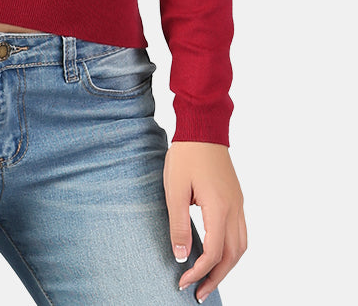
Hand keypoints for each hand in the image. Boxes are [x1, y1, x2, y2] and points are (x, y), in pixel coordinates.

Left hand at [163, 141, 246, 301]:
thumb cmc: (186, 155)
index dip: (199, 271)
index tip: (183, 281)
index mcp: (219, 207)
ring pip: (241, 246)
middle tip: (199, 293)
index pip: (214, 252)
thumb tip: (182, 256)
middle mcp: (234, 209)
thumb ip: (179, 224)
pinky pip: (241, 232)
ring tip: (209, 279)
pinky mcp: (237, 198)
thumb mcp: (174, 189)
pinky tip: (219, 254)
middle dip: (216, 278)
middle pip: (233, 256)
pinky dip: (232, 250)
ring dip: (227, 267)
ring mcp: (238, 203)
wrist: (203, 127)